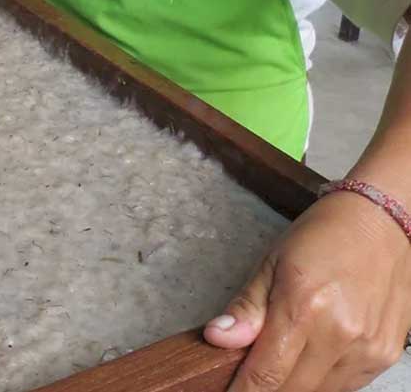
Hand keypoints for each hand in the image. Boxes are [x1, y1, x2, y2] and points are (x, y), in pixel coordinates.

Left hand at [204, 192, 410, 390]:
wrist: (379, 225)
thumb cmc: (321, 237)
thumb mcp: (271, 263)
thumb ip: (246, 307)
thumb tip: (217, 339)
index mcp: (303, 306)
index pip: (267, 373)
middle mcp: (340, 333)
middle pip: (293, 390)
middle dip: (265, 388)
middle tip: (250, 373)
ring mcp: (367, 348)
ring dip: (295, 384)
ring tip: (281, 359)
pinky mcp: (384, 355)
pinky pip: (346, 386)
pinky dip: (323, 380)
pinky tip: (312, 357)